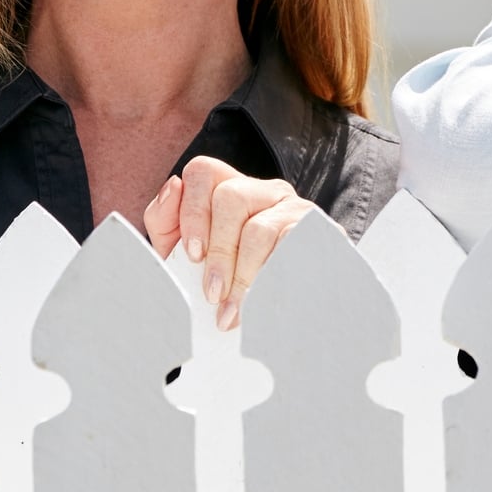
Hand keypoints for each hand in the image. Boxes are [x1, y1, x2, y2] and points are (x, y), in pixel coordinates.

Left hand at [151, 155, 318, 331]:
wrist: (291, 319)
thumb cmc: (230, 283)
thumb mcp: (190, 255)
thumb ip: (168, 223)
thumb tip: (172, 187)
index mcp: (232, 189)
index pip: (203, 172)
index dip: (191, 211)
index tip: (192, 256)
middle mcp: (266, 191)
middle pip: (231, 197)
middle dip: (218, 252)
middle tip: (212, 294)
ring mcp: (297, 209)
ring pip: (260, 229)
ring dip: (242, 277)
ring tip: (233, 313)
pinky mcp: (323, 233)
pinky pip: (293, 250)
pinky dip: (271, 281)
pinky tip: (264, 305)